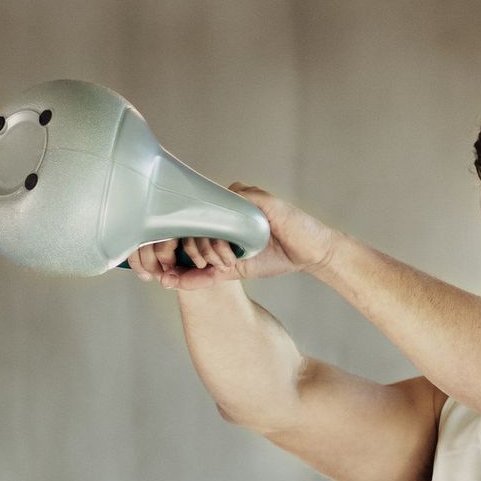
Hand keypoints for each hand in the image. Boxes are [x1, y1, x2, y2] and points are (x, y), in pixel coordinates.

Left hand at [128, 185, 340, 290]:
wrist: (311, 253)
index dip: (178, 248)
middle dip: (196, 250)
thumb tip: (170, 282)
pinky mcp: (258, 198)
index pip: (187, 226)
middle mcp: (226, 203)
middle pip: (194, 220)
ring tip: (226, 261)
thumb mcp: (233, 271)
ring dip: (211, 242)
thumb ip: (204, 275)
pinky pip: (232, 208)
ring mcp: (241, 198)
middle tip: (210, 267)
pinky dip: (228, 230)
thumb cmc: (276, 257)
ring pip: (210, 215)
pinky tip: (232, 249)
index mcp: (218, 217)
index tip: (178, 270)